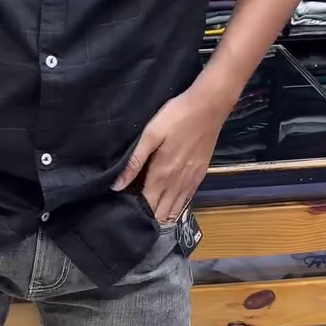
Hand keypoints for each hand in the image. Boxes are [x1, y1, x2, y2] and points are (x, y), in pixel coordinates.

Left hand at [112, 86, 227, 223]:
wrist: (209, 107)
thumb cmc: (176, 117)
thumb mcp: (150, 135)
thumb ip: (134, 162)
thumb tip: (116, 186)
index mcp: (161, 175)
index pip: (147, 206)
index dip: (136, 214)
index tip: (126, 216)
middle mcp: (176, 184)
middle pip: (161, 213)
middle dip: (149, 218)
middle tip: (135, 218)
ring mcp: (190, 182)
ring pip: (174, 210)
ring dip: (163, 217)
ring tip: (150, 219)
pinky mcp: (200, 177)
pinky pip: (186, 202)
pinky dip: (176, 209)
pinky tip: (169, 209)